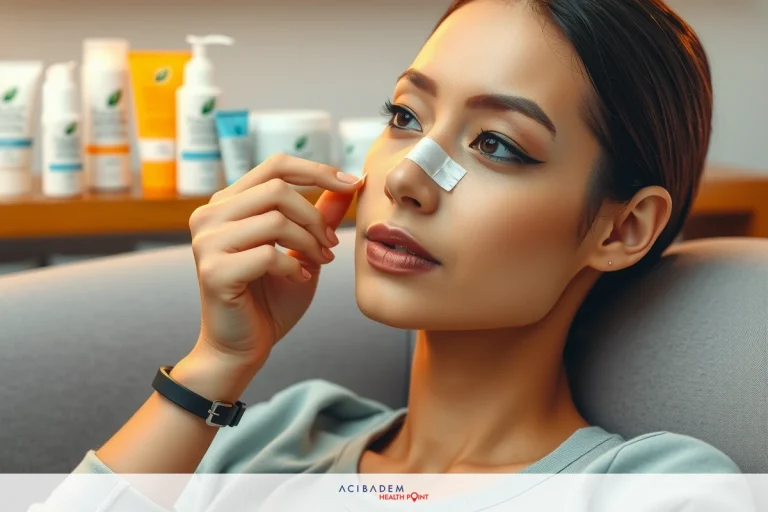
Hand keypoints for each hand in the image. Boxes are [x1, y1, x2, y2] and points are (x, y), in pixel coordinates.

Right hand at [187, 154, 362, 371]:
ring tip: (318, 263)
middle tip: (330, 246)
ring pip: (275, 219)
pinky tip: (298, 280)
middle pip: (278, 189)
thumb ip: (319, 216)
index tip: (353, 182)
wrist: (241, 348)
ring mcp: (207, 242)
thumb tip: (348, 184)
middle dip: (315, 218)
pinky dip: (293, 268)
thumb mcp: (302, 250)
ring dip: (308, 243)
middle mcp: (209, 215)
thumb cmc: (270, 300)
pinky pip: (268, 254)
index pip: (275, 165)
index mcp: (228, 203)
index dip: (317, 170)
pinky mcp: (213, 271)